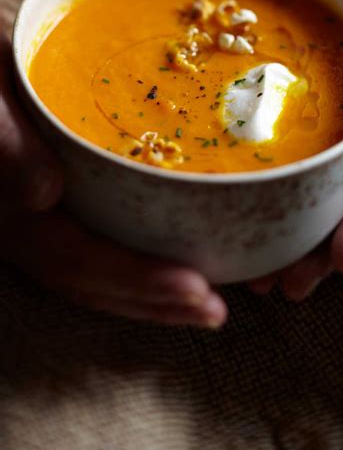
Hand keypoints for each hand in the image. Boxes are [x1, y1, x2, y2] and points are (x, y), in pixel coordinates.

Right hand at [0, 34, 226, 326]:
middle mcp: (22, 231)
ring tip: (207, 307)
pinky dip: (138, 275)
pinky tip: (176, 276)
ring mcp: (38, 230)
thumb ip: (6, 140)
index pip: (75, 258)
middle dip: (156, 301)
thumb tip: (44, 193)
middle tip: (215, 309)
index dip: (135, 277)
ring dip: (151, 299)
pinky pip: (96, 258)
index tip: (192, 285)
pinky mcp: (55, 220)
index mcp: (10, 209)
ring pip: (94, 280)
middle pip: (91, 283)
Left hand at [250, 0, 342, 298]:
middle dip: (318, 247)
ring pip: (302, 187)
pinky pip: (263, 150)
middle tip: (288, 289)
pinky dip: (250, 187)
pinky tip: (226, 216)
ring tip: (256, 278)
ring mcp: (313, 116)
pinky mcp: (273, 102)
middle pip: (341, 197)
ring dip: (282, 234)